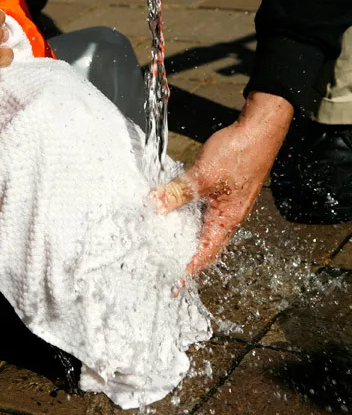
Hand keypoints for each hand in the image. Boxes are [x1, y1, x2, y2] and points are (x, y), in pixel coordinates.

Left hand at [150, 92, 293, 275]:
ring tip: (159, 240)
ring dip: (180, 231)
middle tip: (158, 262)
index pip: (203, 255)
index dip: (187, 270)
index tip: (173, 285)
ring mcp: (224, 203)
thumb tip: (155, 206)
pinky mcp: (221, 190)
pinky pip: (199, 208)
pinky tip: (169, 208)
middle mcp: (227, 216)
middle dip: (180, 253)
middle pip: (200, 243)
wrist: (259, 128)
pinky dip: (184, 212)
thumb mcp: (203, 176)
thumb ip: (178, 192)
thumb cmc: (239, 153)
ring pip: (198, 224)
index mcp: (226, 221)